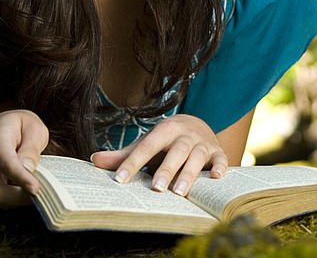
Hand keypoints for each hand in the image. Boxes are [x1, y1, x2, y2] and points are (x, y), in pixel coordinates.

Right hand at [0, 109, 48, 206]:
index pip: (5, 162)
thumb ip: (31, 148)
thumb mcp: (35, 129)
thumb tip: (28, 170)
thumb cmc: (22, 127)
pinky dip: (11, 202)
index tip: (36, 189)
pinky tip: (23, 192)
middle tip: (42, 194)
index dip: (20, 178)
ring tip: (34, 188)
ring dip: (16, 200)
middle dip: (19, 198)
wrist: (3, 127)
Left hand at [90, 114, 227, 195]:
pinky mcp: (218, 152)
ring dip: (189, 173)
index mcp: (165, 130)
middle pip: (176, 151)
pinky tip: (216, 178)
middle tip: (156, 188)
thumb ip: (124, 154)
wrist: (198, 124)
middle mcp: (185, 135)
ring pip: (197, 157)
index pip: (147, 146)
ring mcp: (203, 143)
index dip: (133, 162)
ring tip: (179, 192)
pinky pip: (221, 159)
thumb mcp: (148, 143)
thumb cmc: (167, 140)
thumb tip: (94, 160)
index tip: (120, 179)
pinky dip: (221, 168)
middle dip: (166, 169)